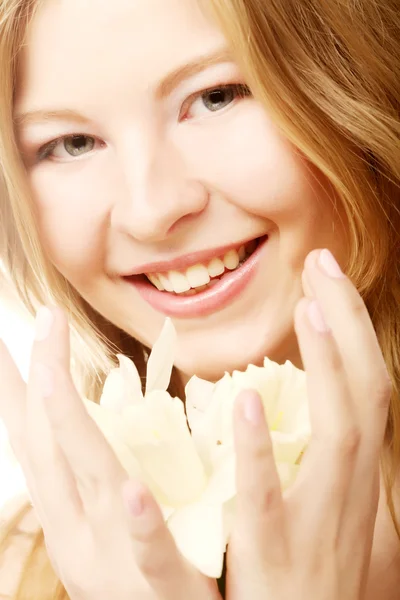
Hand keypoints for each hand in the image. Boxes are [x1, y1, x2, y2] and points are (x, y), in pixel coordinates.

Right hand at [0, 307, 220, 599]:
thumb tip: (97, 421)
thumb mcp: (107, 520)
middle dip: (41, 381)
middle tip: (44, 321)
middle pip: (49, 447)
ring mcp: (115, 559)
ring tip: (50, 379)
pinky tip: (130, 490)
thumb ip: (102, 472)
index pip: (33, 440)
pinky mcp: (165, 587)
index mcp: (66, 512)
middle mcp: (76, 531)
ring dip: (68, 428)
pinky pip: (151, 553)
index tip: (8, 341)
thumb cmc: (138, 578)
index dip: (17, 390)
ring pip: (89, 484)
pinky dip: (138, 521)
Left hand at [226, 249, 390, 599]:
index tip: (325, 281)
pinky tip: (243, 402)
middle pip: (363, 394)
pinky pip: (264, 501)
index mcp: (354, 476)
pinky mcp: (273, 557)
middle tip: (323, 266)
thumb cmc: (313, 579)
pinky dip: (258, 452)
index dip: (350, 332)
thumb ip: (324, 462)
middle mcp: (350, 491)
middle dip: (349, 326)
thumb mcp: (332, 515)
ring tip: (311, 309)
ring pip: (338, 437)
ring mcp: (317, 523)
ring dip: (328, 369)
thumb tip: (310, 409)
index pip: (364, 388)